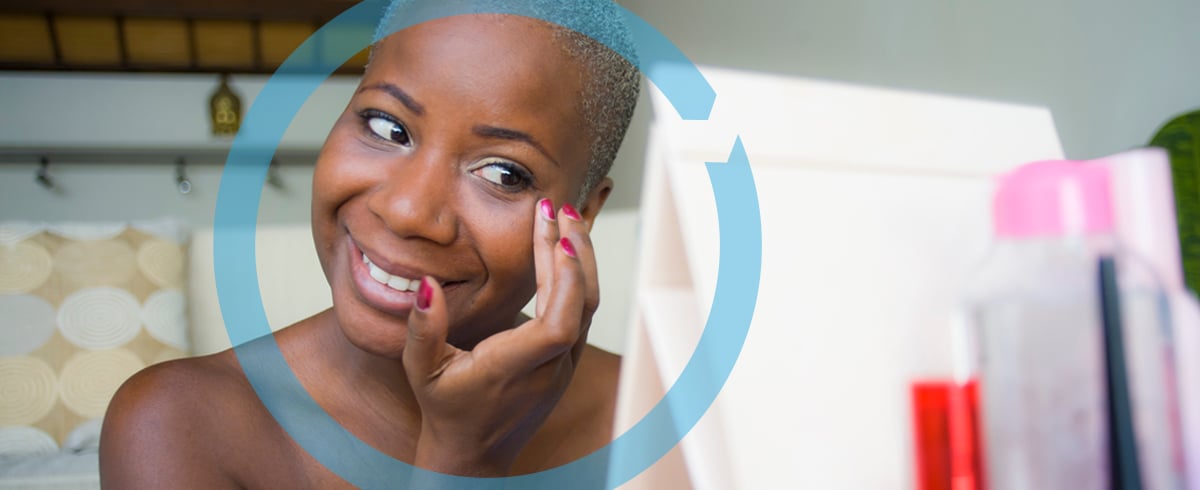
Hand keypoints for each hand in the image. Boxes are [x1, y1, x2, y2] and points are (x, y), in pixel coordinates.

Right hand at [401, 199, 599, 475]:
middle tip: (558, 208)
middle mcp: (549, 369)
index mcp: (514, 370)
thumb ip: (423, 329)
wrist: (473, 452)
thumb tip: (426, 285)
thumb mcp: (422, 371)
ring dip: (580, 260)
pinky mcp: (567, 360)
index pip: (556, 327)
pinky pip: (582, 312)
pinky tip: (567, 247)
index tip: (558, 240)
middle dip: (575, 252)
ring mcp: (564, 366)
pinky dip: (577, 276)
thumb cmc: (446, 409)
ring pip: (588, 307)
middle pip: (580, 306)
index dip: (565, 283)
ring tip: (566, 218)